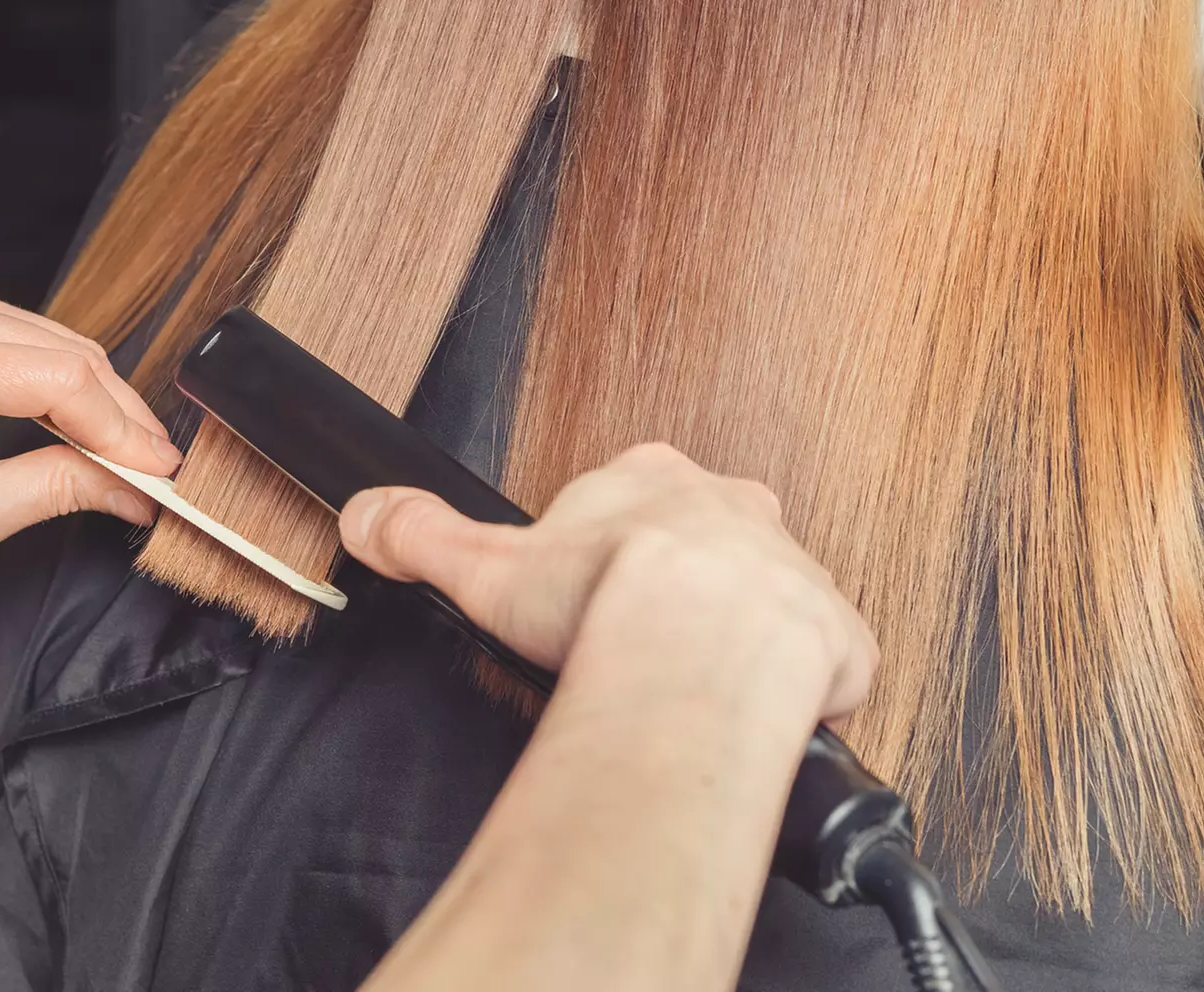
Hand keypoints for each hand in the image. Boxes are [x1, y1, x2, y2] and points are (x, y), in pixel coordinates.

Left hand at [0, 278, 178, 564]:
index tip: (160, 473)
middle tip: (157, 471)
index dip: (120, 430)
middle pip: (69, 353)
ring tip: (131, 453)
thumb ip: (48, 495)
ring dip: (103, 397)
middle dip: (121, 416)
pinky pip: (33, 333)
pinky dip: (70, 378)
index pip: (58, 382)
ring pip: (61, 339)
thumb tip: (129, 487)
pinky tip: (88, 422)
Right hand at [339, 443, 876, 719]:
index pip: (631, 505)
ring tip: (693, 692)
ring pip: (768, 600)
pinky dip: (795, 694)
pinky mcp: (836, 634)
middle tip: (639, 646)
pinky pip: (821, 663)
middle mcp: (733, 511)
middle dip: (678, 591)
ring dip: (738, 640)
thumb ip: (420, 534)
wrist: (700, 641)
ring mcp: (792, 568)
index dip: (606, 554)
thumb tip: (366, 515)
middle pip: (707, 545)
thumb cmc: (606, 597)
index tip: (589, 596)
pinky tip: (752, 721)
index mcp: (653, 483)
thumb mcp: (484, 562)